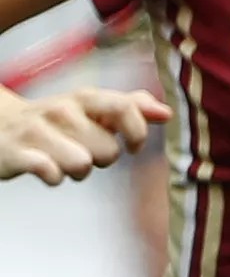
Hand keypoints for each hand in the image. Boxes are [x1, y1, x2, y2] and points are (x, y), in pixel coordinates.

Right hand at [0, 87, 168, 183]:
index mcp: (84, 98)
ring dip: (77, 172)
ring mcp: (37, 130)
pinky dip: (54, 178)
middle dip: (101, 160)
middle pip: (108, 150)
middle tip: (82, 152)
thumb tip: (166, 113)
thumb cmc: (56, 121)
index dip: (137, 132)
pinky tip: (46, 170)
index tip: (133, 147)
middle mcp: (61, 110)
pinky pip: (50, 173)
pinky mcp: (17, 153)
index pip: (125, 108)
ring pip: (82, 165)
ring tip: (63, 162)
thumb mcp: (90, 108)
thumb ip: (130, 107)